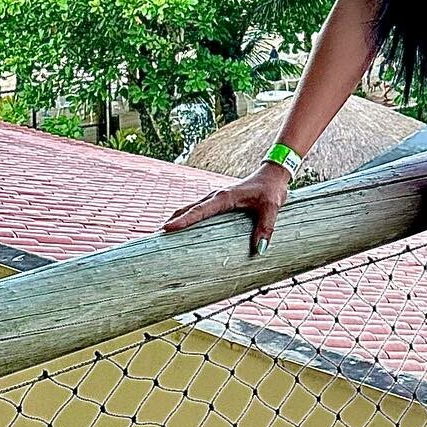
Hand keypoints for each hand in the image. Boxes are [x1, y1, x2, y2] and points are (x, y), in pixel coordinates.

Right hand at [160, 161, 291, 257]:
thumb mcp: (272, 208)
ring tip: (160, 237)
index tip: (166, 229)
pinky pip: (197, 211)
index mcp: (224, 197)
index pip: (200, 210)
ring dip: (175, 219)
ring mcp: (215, 199)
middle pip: (187, 209)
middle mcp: (215, 196)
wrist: (273, 175)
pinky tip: (180, 229)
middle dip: (171, 221)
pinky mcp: (218, 202)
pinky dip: (185, 218)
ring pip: (189, 209)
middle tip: (154, 238)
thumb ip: (266, 228)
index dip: (183, 220)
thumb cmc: (271, 190)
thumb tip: (259, 250)